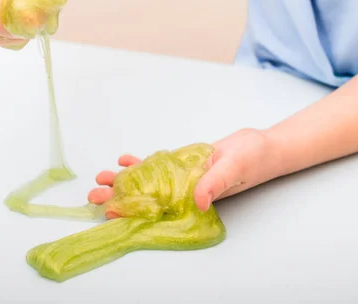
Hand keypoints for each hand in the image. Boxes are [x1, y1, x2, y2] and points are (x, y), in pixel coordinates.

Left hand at [88, 128, 282, 213]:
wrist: (261, 146)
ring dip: (126, 179)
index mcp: (195, 199)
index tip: (111, 209)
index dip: (134, 210)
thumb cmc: (253, 159)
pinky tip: (126, 159)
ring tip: (103, 177)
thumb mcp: (233, 168)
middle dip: (121, 195)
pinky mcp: (185, 163)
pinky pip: (159, 165)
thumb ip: (215, 183)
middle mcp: (186, 190)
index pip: (159, 209)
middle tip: (95, 193)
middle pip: (147, 196)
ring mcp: (183, 176)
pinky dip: (142, 163)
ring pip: (149, 181)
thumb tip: (198, 201)